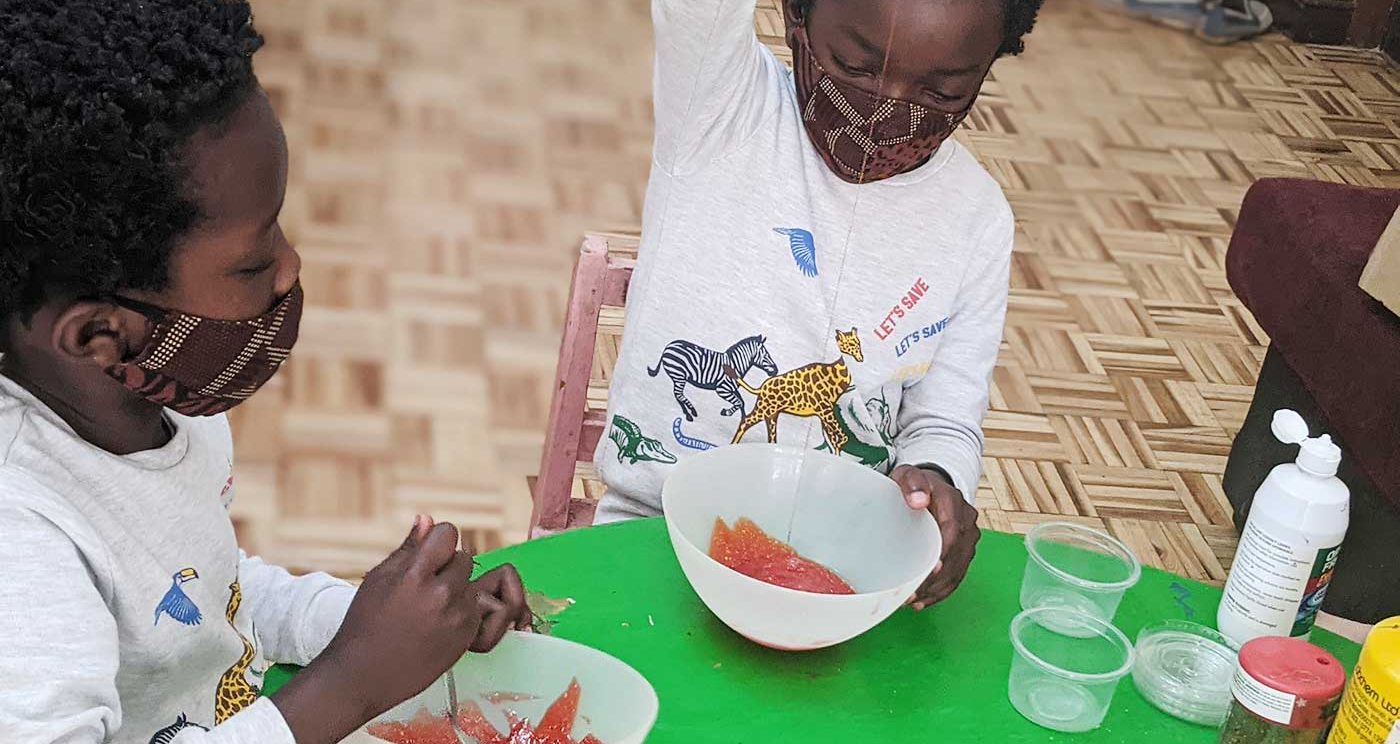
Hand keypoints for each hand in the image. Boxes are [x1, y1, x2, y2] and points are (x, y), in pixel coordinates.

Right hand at [272, 516, 528, 743]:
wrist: (363, 675)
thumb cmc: (365, 623)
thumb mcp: (379, 580)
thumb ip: (409, 548)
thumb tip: (427, 518)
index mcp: (415, 575)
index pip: (448, 534)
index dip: (438, 541)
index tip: (428, 554)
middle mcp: (441, 594)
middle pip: (464, 558)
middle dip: (447, 566)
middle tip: (423, 586)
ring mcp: (457, 617)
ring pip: (472, 584)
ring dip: (456, 589)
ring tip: (428, 607)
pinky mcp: (466, 637)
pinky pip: (475, 609)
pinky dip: (461, 612)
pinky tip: (436, 624)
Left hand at [893, 465, 980, 610]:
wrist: (932, 487)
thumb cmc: (915, 484)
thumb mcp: (908, 475)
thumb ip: (911, 484)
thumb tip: (919, 501)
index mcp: (953, 502)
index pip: (953, 531)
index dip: (944, 553)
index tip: (930, 571)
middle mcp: (967, 520)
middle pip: (957, 555)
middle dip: (936, 578)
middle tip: (912, 594)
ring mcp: (969, 537)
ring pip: (959, 568)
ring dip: (938, 588)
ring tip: (914, 601)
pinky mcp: (965, 549)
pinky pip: (958, 573)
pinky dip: (943, 589)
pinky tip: (925, 600)